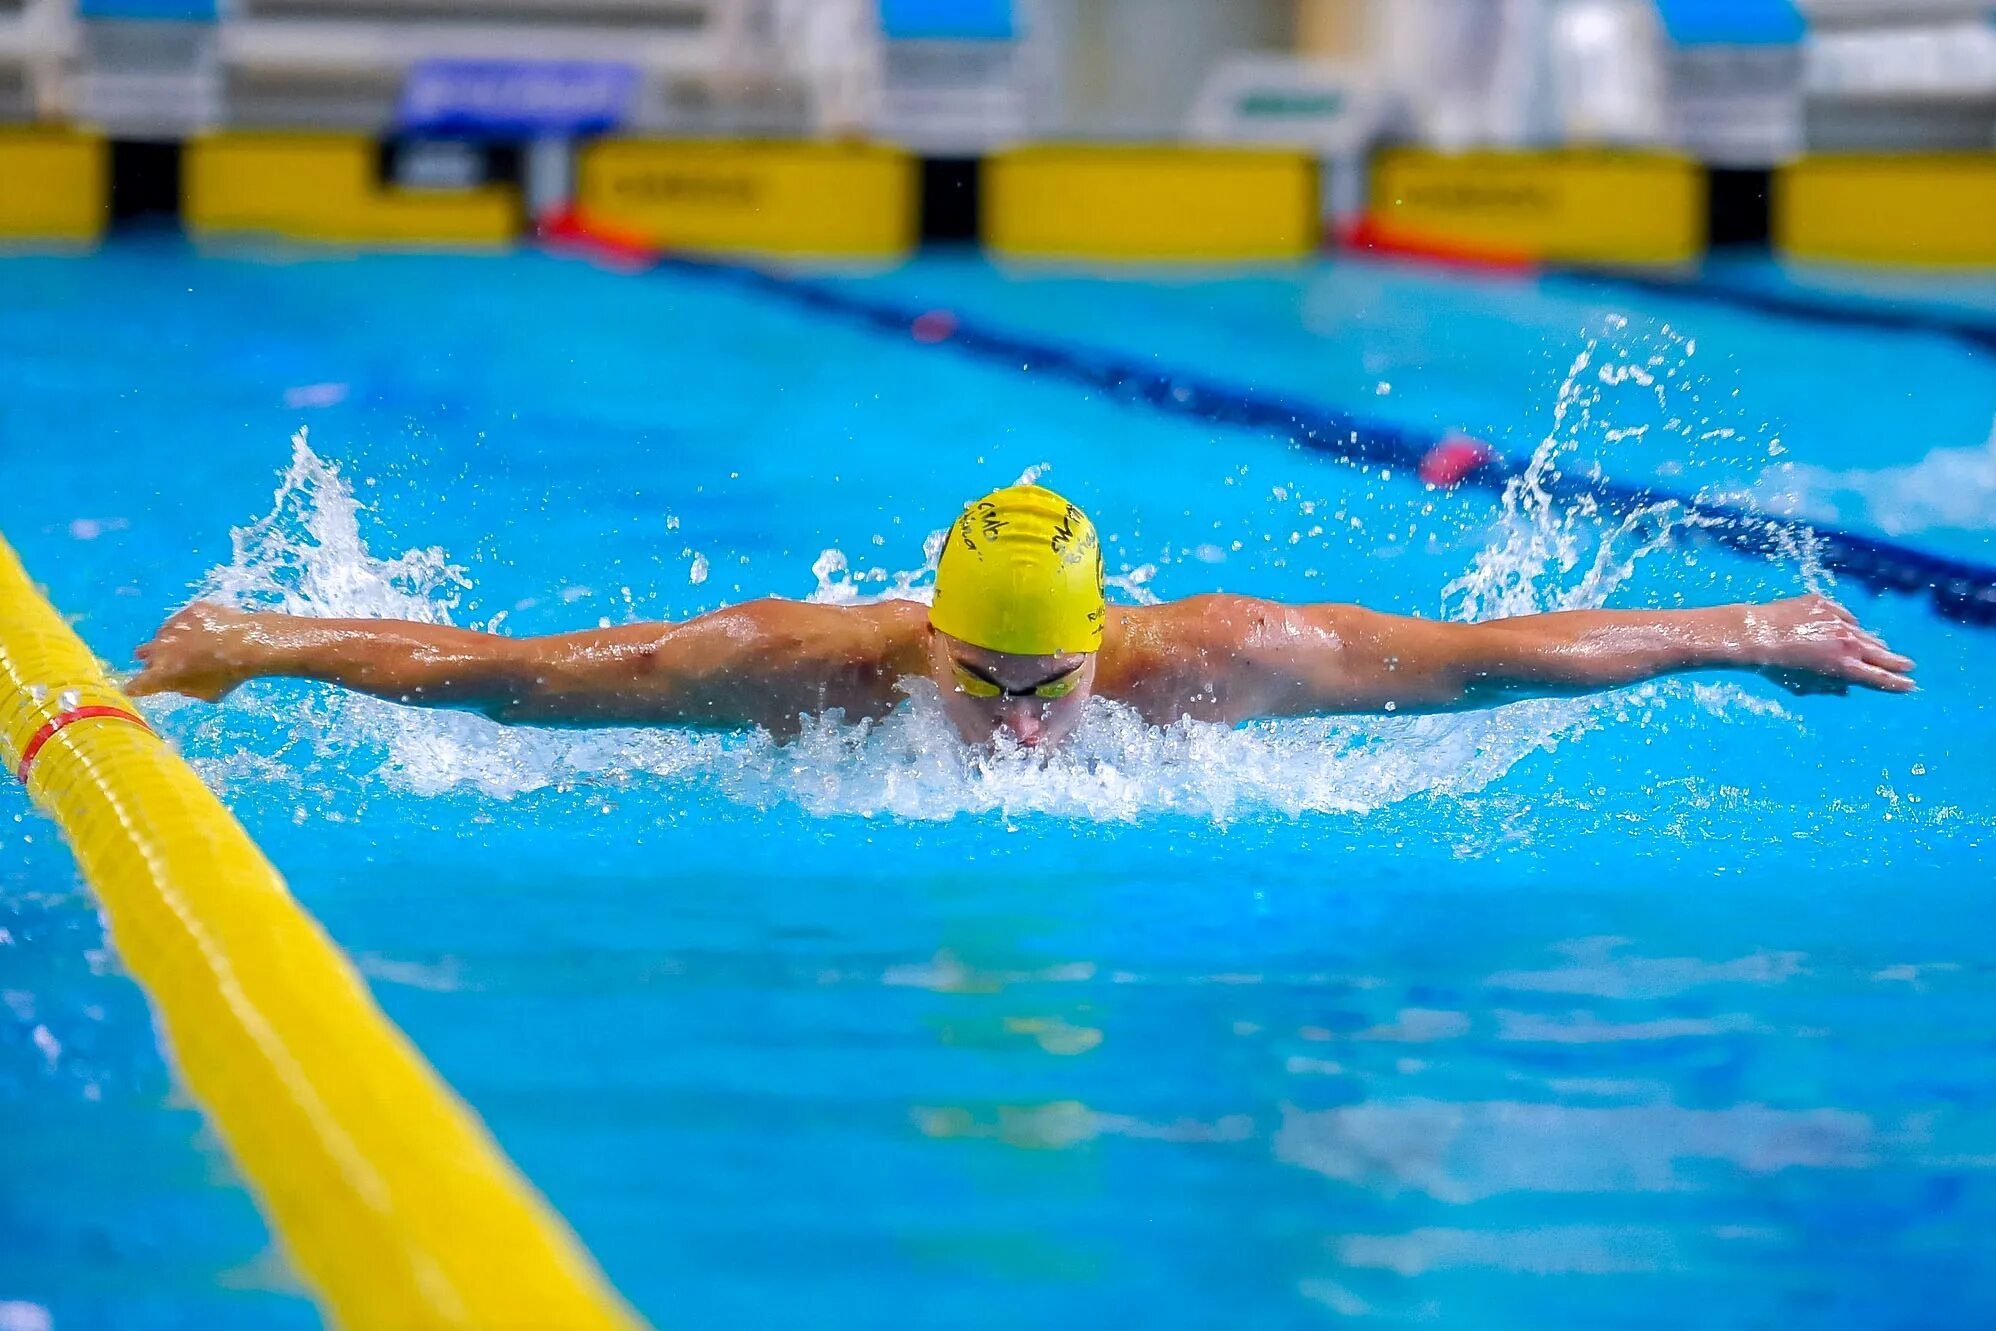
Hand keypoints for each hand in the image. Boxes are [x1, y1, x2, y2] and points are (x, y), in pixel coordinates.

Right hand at [128, 602, 261, 701]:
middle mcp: (159, 648)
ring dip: (170, 641)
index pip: (136, 684)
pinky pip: (183, 620)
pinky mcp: (189, 611)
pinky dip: (190, 626)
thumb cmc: (228, 676)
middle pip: (144, 654)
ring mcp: (173, 626)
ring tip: (192, 645)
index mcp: (161, 673)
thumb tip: (180, 684)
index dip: (136, 687)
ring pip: (162, 635)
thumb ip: (186, 689)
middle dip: (152, 659)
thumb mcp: (207, 694)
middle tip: (167, 662)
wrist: (247, 644)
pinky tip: (207, 631)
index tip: (137, 687)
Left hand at [1740, 595, 1914, 695]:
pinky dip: (1846, 624)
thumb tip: (1845, 690)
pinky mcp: (1824, 604)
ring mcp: (1838, 620)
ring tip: (1881, 649)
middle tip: (1908, 666)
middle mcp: (1847, 642)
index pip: (1879, 678)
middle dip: (1896, 662)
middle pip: (1881, 655)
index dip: (1896, 683)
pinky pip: (1842, 616)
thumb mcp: (1803, 686)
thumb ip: (1828, 687)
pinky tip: (1847, 629)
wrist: (1753, 635)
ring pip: (1864, 634)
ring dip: (1873, 644)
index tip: (1910, 685)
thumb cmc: (1775, 667)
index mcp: (1845, 667)